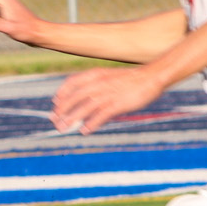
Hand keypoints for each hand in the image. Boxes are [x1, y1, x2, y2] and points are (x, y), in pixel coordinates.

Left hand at [49, 65, 167, 135]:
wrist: (151, 77)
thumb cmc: (131, 79)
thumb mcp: (110, 77)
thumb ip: (97, 85)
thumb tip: (86, 99)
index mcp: (96, 75)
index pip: (72, 82)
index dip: (62, 93)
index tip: (55, 102)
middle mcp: (98, 83)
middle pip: (74, 97)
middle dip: (62, 110)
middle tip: (55, 121)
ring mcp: (107, 94)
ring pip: (84, 107)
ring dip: (72, 119)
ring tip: (63, 128)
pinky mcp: (117, 104)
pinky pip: (100, 115)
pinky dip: (91, 123)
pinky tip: (85, 131)